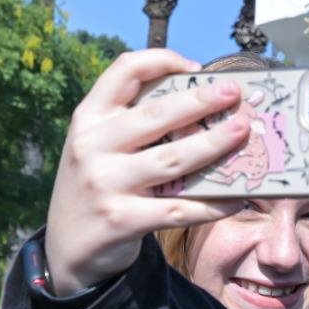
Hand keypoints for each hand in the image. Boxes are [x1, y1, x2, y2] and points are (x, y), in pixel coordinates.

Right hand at [44, 49, 249, 294]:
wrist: (66, 248)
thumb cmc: (97, 185)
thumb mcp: (97, 146)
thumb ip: (130, 123)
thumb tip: (199, 104)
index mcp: (88, 118)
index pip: (123, 72)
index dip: (161, 60)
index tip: (196, 68)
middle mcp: (93, 146)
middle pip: (156, 115)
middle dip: (200, 101)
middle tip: (234, 93)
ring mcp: (106, 183)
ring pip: (172, 159)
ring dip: (213, 145)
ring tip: (242, 133)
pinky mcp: (122, 220)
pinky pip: (179, 209)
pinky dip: (212, 204)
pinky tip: (237, 197)